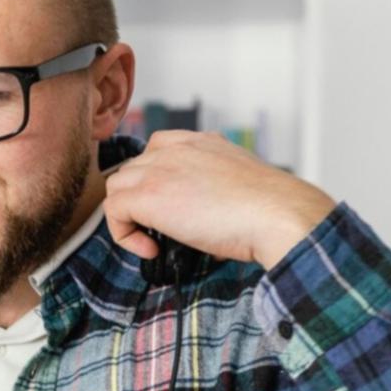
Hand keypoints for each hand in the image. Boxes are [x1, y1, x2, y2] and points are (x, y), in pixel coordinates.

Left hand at [104, 130, 336, 269]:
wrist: (277, 214)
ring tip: (156, 240)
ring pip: (117, 187)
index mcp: (201, 141)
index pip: (157, 148)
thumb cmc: (269, 210)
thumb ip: (212, 193)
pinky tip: (152, 249)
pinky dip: (125, 235)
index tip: (172, 208)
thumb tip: (206, 230)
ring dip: (130, 215)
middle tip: (163, 229)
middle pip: (133, 169)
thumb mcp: (239, 187)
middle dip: (141, 200)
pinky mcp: (147, 194)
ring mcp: (159, 168)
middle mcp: (176, 148)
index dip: (156, 180)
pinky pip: (113, 211)